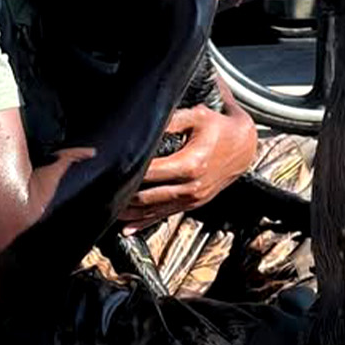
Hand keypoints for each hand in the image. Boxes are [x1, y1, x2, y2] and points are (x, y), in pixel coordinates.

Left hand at [117, 100, 257, 228]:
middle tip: (98, 191)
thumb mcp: (199, 115)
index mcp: (190, 164)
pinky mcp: (193, 205)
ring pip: (152, 211)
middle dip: (121, 195)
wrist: (246, 147)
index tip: (108, 168)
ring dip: (128, 212)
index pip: (150, 172)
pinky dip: (143, 223)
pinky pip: (164, 216)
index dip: (128, 171)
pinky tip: (126, 229)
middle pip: (146, 196)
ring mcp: (192, 200)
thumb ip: (171, 119)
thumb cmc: (221, 127)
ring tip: (105, 209)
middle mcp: (191, 187)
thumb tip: (145, 123)